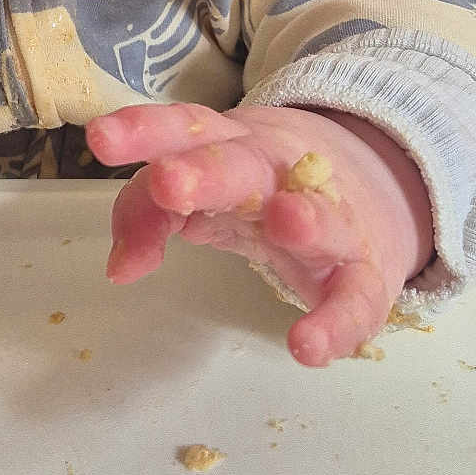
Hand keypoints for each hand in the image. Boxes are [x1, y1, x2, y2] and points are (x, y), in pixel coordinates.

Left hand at [86, 103, 433, 366]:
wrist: (375, 188)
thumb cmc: (262, 189)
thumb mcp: (203, 191)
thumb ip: (149, 214)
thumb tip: (119, 266)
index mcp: (231, 143)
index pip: (184, 127)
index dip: (144, 131)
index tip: (100, 139)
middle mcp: (279, 170)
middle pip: (242, 163)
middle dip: (206, 170)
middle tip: (168, 181)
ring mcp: (329, 217)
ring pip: (319, 214)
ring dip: (304, 218)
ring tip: (286, 222)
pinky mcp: (364, 272)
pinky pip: (355, 298)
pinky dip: (336, 323)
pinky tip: (308, 347)